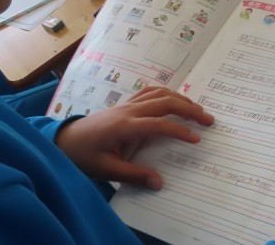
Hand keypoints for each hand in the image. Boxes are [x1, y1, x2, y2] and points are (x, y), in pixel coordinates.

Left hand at [55, 87, 213, 188]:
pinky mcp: (126, 104)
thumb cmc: (84, 155)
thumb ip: (134, 175)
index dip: (180, 130)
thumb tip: (159, 183)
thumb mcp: (107, 170)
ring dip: (181, 99)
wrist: (65, 140)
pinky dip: (166, 92)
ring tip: (198, 109)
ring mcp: (127, 104)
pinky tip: (176, 99)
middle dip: (189, 109)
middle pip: (165, 102)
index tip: (196, 139)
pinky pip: (150, 91)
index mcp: (125, 126)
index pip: (159, 125)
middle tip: (208, 119)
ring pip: (159, 93)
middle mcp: (129, 111)